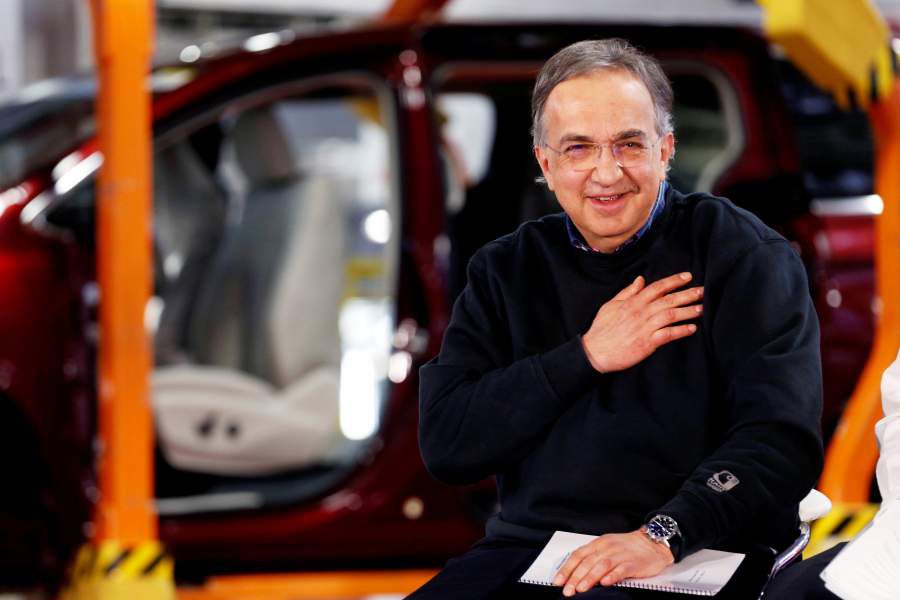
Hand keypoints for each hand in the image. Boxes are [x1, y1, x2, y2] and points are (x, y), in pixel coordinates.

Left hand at [553, 530, 673, 595]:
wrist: (651, 543)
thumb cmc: (626, 547)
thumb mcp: (606, 547)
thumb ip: (592, 558)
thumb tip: (574, 573)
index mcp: (598, 544)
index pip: (578, 555)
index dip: (567, 568)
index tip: (557, 581)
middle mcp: (607, 548)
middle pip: (587, 562)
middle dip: (575, 577)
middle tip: (567, 590)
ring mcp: (620, 555)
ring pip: (602, 565)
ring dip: (590, 578)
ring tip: (580, 588)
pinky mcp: (633, 563)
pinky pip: (621, 570)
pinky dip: (612, 576)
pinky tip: (605, 583)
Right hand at [581, 272, 702, 372]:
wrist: (595, 351)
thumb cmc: (602, 329)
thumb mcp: (611, 305)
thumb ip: (627, 292)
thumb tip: (640, 279)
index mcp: (633, 302)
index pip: (657, 287)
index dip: (673, 281)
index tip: (687, 277)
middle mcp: (641, 312)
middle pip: (668, 300)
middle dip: (687, 294)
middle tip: (703, 291)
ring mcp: (645, 328)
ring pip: (671, 315)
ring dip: (688, 311)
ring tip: (701, 308)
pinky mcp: (647, 343)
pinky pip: (668, 334)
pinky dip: (681, 331)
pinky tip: (692, 328)